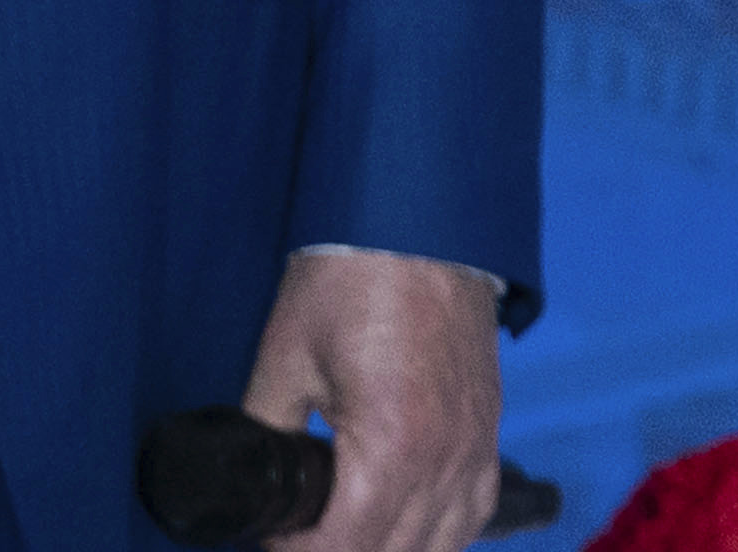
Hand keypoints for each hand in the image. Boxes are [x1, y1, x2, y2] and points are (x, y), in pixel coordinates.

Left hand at [238, 247, 501, 551]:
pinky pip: (473, 513)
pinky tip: (408, 529)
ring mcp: (475, 449)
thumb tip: (249, 480)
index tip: (271, 540)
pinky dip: (440, 534)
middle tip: (298, 535)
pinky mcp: (488, 432)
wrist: (422, 218)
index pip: (344, 551)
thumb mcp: (286, 356)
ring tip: (346, 536)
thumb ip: (266, 430)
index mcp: (391, 447)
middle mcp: (445, 460)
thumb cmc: (354, 277)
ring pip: (442, 548)